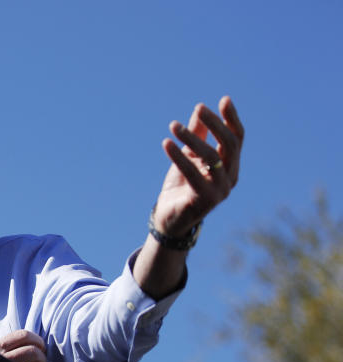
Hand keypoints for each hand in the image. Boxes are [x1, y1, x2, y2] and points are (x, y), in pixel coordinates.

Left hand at [153, 96, 243, 235]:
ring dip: (192, 138)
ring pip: (211, 157)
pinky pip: (193, 173)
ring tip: (174, 126)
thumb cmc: (181, 187)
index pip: (237, 138)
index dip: (232, 119)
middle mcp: (230, 177)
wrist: (169, 219)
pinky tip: (167, 144)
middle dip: (215, 124)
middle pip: (229, 144)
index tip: (223, 100)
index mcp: (230, 166)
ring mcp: (220, 190)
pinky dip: (179, 157)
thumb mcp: (188, 157)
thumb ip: (196, 135)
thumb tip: (199, 109)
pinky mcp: (205, 199)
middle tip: (199, 108)